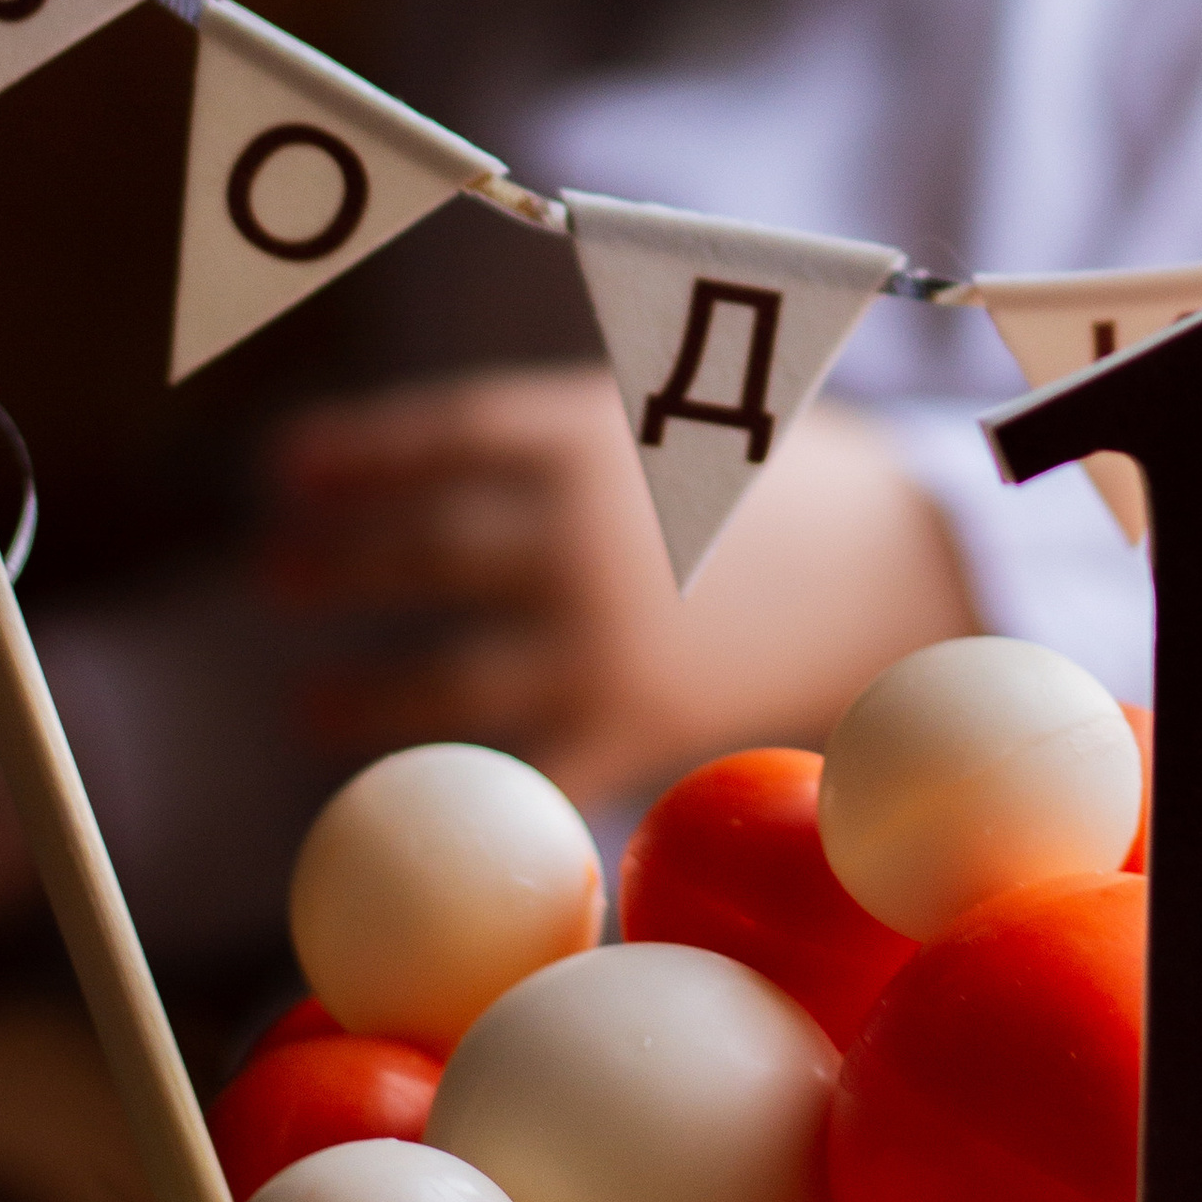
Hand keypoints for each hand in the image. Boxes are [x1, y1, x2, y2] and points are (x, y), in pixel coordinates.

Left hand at [263, 367, 973, 809]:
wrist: (922, 563)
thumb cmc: (804, 481)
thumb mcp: (693, 407)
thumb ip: (582, 434)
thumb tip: (465, 452)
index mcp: (588, 430)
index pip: (432, 438)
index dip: (347, 456)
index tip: (283, 470)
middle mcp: (575, 529)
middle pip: (417, 549)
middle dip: (334, 562)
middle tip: (280, 572)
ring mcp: (599, 634)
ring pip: (441, 677)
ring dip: (358, 693)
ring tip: (313, 702)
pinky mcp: (634, 723)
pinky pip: (522, 768)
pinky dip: (464, 789)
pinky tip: (422, 794)